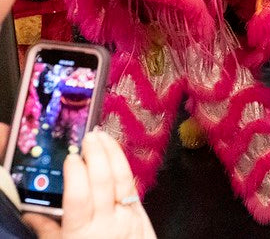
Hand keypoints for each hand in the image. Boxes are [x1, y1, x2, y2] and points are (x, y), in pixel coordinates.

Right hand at [23, 130, 156, 238]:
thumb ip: (49, 232)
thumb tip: (32, 214)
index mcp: (81, 233)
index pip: (79, 197)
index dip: (76, 174)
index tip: (70, 157)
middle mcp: (106, 223)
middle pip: (103, 181)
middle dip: (96, 155)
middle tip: (88, 138)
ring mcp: (127, 217)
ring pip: (121, 179)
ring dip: (112, 154)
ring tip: (104, 137)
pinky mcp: (141, 215)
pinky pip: (132, 187)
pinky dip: (123, 168)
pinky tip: (117, 156)